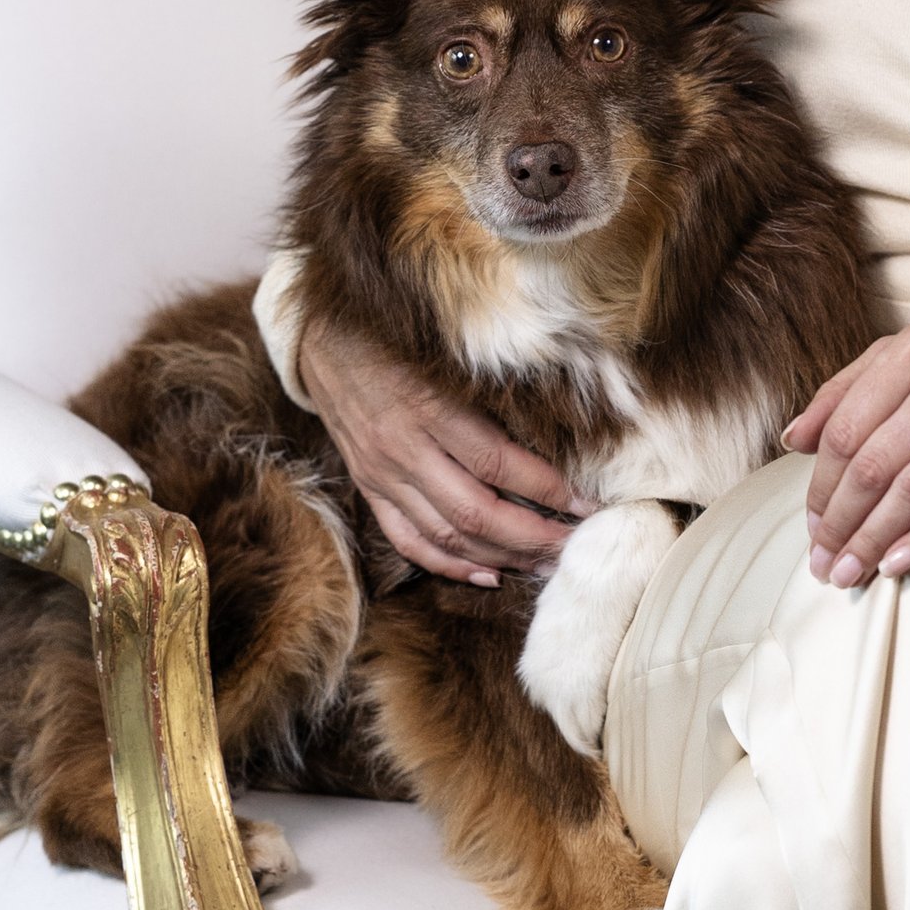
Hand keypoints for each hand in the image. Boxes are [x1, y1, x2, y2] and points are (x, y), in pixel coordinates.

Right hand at [299, 319, 589, 585]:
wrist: (321, 339)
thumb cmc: (397, 336)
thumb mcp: (445, 351)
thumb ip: (490, 389)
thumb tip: (557, 423)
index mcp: (429, 407)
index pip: (499, 464)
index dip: (549, 489)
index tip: (588, 503)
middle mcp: (403, 448)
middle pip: (477, 512)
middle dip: (532, 536)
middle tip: (573, 546)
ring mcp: (382, 475)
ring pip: (446, 535)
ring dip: (500, 556)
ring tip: (543, 562)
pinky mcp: (368, 488)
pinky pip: (409, 540)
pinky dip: (449, 564)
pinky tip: (487, 573)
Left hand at [783, 319, 909, 588]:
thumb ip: (848, 390)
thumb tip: (793, 439)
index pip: (847, 428)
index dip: (821, 485)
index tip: (811, 526)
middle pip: (875, 463)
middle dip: (839, 523)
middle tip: (822, 564)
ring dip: (873, 540)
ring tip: (849, 575)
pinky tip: (898, 565)